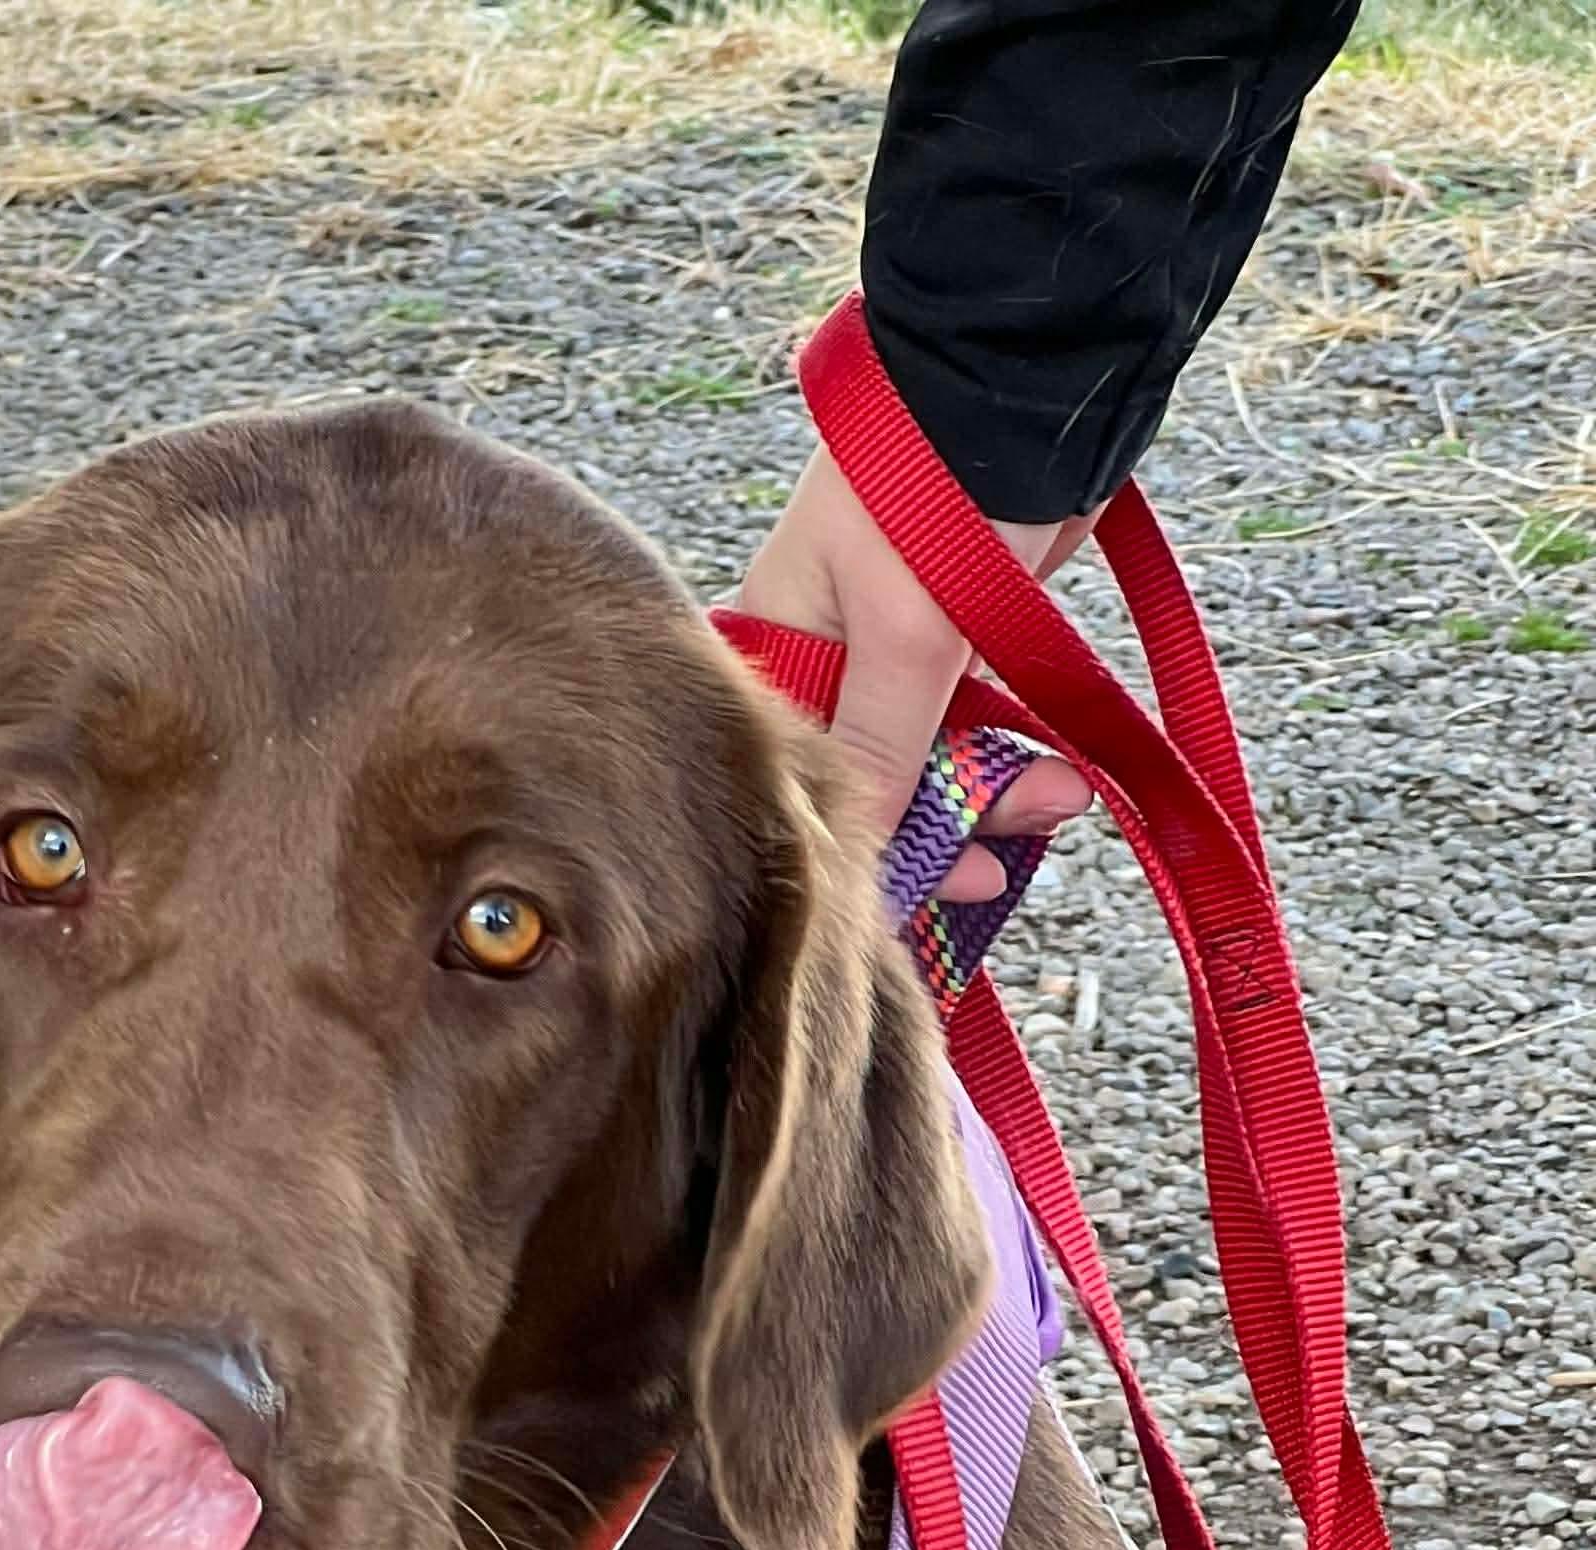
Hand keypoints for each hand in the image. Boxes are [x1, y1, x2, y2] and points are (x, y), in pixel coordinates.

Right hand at [730, 448, 1094, 898]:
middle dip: (940, 831)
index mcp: (774, 652)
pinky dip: (1014, 765)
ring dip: (994, 801)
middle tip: (1001, 861)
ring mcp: (892, 659)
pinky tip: (1060, 781)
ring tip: (1058, 799)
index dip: (854, 845)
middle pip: (864, 789)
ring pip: (930, 770)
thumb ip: (882, 748)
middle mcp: (822, 665)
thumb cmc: (941, 476)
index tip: (920, 889)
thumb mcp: (907, 627)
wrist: (1036, 375)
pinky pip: (974, 738)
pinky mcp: (955, 649)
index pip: (795, 784)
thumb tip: (860, 862)